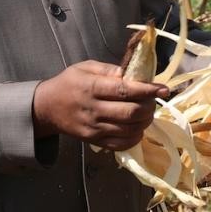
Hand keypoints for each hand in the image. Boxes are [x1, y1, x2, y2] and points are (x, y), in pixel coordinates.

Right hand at [32, 60, 168, 150]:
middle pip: (131, 113)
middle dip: (149, 106)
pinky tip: (137, 127)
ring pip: (130, 130)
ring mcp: (94, 129)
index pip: (125, 90)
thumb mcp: (85, 67)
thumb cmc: (68, 83)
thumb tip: (134, 74)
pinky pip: (121, 144)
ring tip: (147, 112)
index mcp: (92, 88)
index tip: (164, 88)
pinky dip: (135, 137)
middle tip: (154, 100)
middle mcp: (94, 110)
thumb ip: (109, 69)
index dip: (148, 90)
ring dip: (145, 121)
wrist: (46, 108)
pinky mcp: (95, 141)